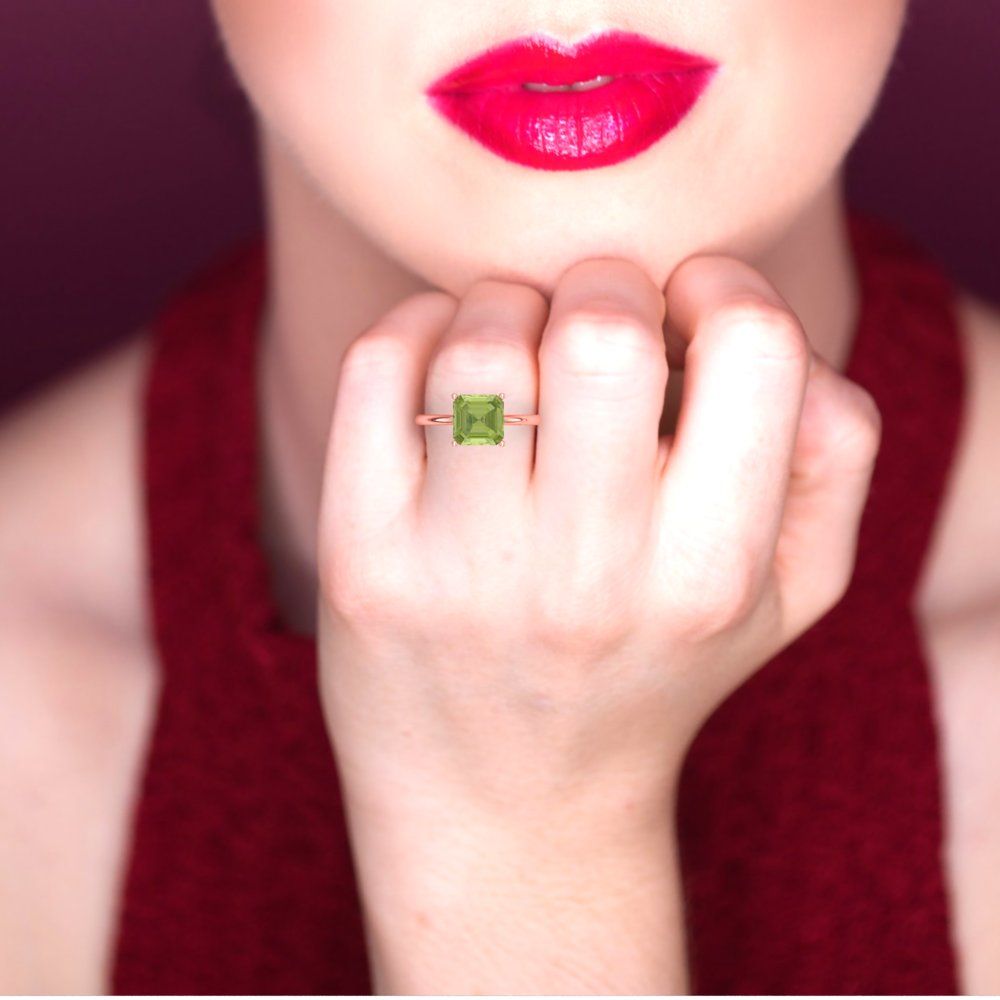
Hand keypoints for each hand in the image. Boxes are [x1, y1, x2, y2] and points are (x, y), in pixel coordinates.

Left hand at [315, 253, 881, 827]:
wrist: (508, 800)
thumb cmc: (650, 671)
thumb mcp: (786, 594)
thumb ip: (831, 456)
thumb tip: (774, 332)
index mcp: (709, 573)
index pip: (754, 348)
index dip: (721, 289)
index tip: (684, 311)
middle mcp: (586, 577)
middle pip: (601, 330)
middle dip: (601, 283)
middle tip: (589, 324)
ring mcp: (462, 571)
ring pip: (481, 338)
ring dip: (503, 304)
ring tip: (514, 351)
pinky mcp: (362, 561)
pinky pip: (378, 369)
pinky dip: (414, 326)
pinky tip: (440, 362)